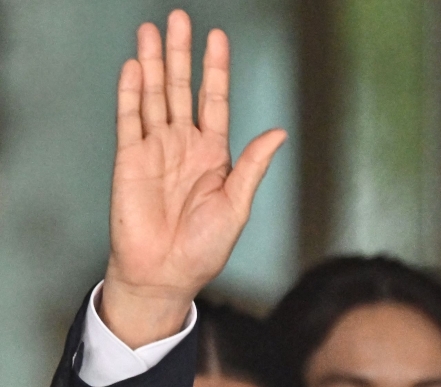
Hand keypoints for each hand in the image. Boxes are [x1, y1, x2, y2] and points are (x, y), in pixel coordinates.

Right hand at [101, 10, 285, 347]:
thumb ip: (253, 165)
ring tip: (151, 31)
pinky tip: (134, 68)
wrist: (166, 274)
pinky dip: (131, 93)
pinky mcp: (130, 161)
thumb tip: (278, 132)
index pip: (214, 101)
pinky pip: (129, 120)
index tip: (218, 38)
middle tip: (179, 19)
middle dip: (181, 54)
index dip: (216, 70)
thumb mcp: (238, 204)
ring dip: (153, 64)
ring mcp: (155, 150)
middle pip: (181, 89)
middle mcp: (184, 146)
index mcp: (214, 155)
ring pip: (153, 97)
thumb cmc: (204, 248)